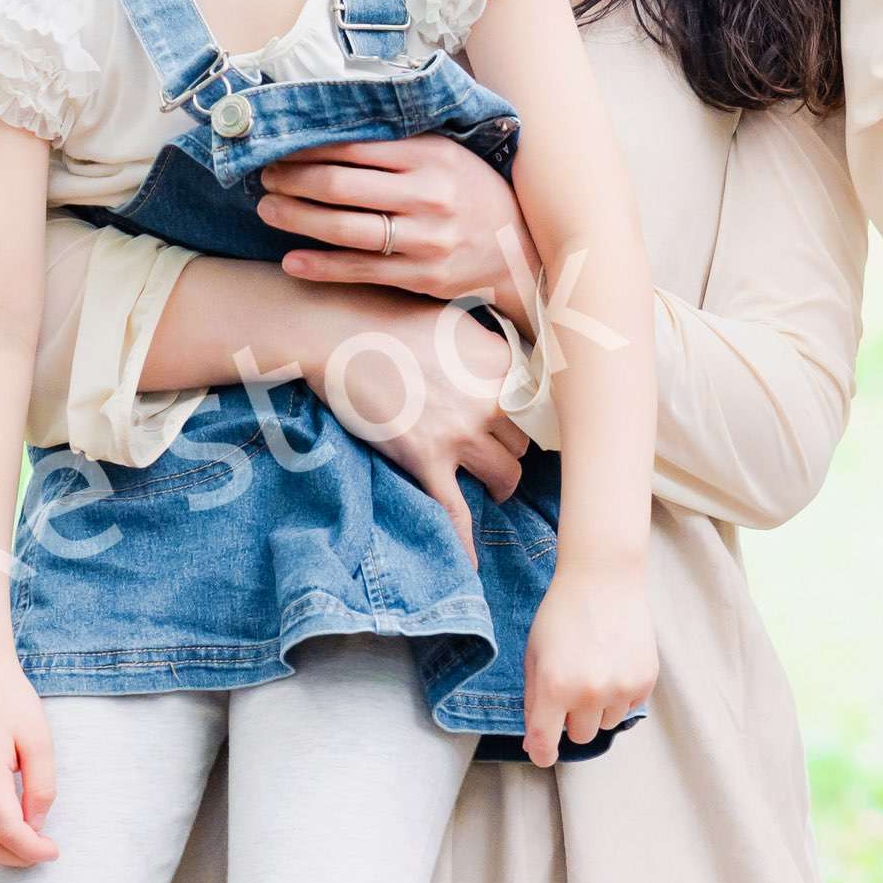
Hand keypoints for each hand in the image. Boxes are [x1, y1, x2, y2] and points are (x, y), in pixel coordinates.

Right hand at [0, 649, 57, 865]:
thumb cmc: (12, 703)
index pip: (8, 831)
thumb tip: (37, 825)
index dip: (33, 849)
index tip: (54, 851)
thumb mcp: (39, 738)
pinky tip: (3, 833)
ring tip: (26, 845)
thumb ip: (41, 785)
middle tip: (44, 851)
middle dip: (17, 857)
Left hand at [255, 136, 530, 316]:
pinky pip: (360, 270)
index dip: (309, 148)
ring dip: (296, 217)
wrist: (517, 249)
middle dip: (293, 180)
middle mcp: (429, 195)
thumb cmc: (472, 193)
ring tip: (268, 209)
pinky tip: (290, 260)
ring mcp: (425, 239)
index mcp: (432, 157)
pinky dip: (320, 266)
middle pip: (341, 186)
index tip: (281, 148)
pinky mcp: (421, 276)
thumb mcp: (449, 155)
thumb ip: (401, 143)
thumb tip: (335, 124)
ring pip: (344, 229)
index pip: (355, 146)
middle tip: (266, 177)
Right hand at [315, 300, 532, 556]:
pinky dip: (465, 541)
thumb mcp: (461, 323)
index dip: (535, 421)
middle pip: (526, 444)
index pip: (542, 407)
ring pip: (505, 476)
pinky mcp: (425, 459)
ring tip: (494, 487)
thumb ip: (495, 352)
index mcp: (505, 364)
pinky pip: (455, 512)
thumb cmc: (395, 318)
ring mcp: (459, 432)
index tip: (534, 430)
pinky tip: (471, 564)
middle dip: (515, 450)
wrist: (340, 331)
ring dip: (501, 484)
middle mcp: (491, 400)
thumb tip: (519, 371)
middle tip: (504, 453)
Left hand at [522, 564, 657, 766]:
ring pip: (607, 723)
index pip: (546, 744)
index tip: (544, 752)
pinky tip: (615, 665)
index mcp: (554, 687)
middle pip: (580, 736)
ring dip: (599, 708)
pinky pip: (630, 707)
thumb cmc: (562, 614)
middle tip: (572, 688)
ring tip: (596, 672)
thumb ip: (532, 701)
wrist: (604, 578)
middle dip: (572, 719)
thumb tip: (536, 743)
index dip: (542, 754)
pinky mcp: (645, 680)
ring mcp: (621, 687)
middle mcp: (589, 693)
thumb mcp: (534, 656)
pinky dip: (621, 695)